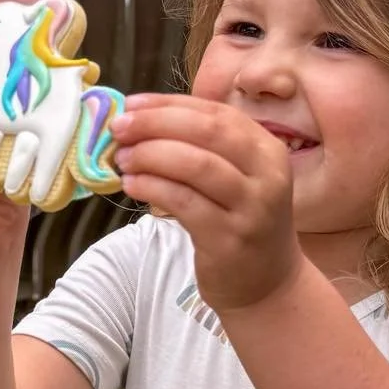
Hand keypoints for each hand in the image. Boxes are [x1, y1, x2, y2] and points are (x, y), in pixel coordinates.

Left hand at [111, 93, 303, 311]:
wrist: (267, 284)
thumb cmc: (239, 221)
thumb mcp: (236, 177)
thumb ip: (199, 147)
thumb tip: (139, 119)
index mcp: (267, 149)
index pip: (215, 113)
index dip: (169, 104)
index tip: (131, 104)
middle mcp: (268, 174)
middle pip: (207, 132)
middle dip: (156, 123)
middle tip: (120, 127)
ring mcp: (252, 207)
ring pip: (196, 165)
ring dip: (151, 155)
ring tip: (123, 158)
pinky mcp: (229, 238)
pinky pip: (184, 202)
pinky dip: (153, 187)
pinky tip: (132, 184)